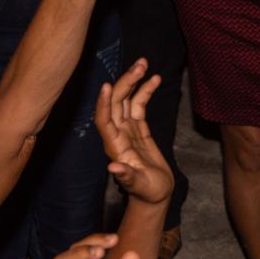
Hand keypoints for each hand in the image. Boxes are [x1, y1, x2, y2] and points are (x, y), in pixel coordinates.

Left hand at [96, 60, 171, 206]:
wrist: (154, 195)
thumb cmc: (147, 192)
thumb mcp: (139, 186)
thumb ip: (126, 177)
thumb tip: (113, 168)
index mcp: (115, 147)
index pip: (105, 120)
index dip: (104, 103)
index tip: (108, 86)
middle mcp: (118, 135)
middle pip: (117, 103)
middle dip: (125, 82)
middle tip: (140, 65)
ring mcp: (128, 130)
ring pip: (127, 100)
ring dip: (134, 81)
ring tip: (145, 63)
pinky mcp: (139, 129)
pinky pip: (140, 105)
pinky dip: (146, 91)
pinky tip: (155, 79)